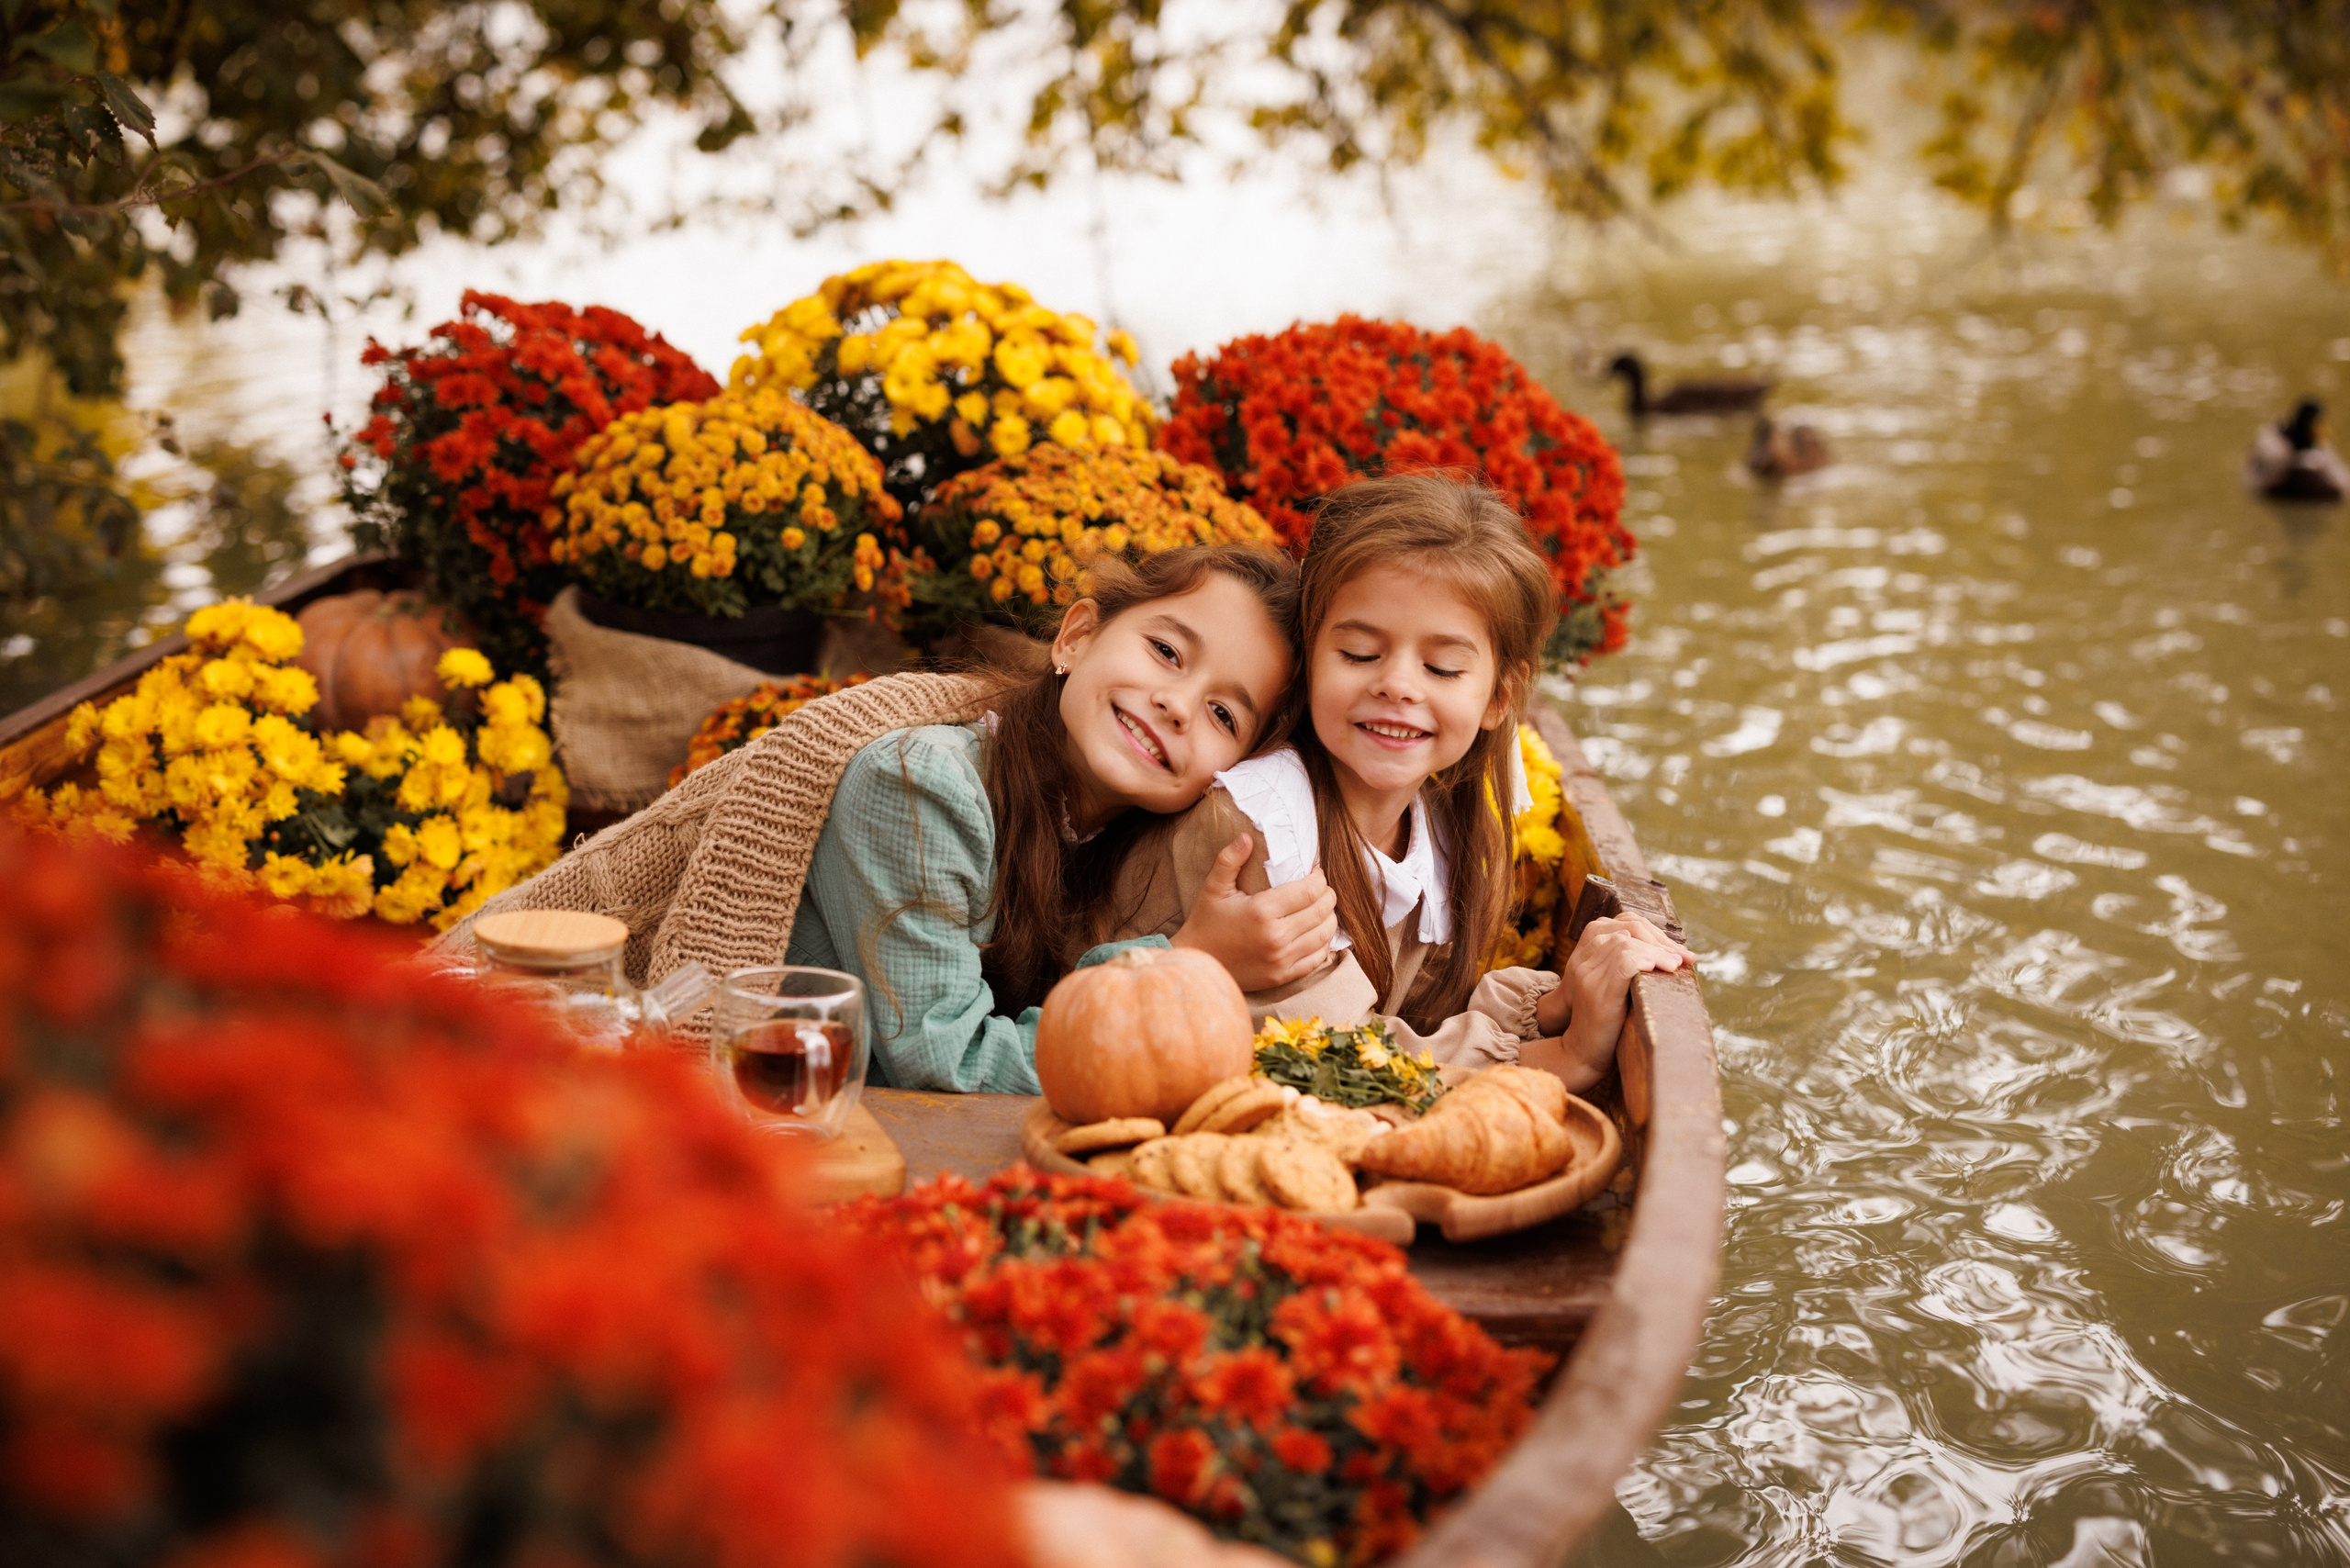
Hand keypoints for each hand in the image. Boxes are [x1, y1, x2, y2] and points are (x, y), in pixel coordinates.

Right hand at [1171, 834, 1339, 991]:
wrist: (1198, 963)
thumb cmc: (1206, 922)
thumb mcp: (1213, 888)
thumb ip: (1230, 860)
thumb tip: (1247, 836)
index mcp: (1262, 911)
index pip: (1310, 891)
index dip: (1319, 878)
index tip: (1315, 872)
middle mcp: (1277, 937)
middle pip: (1322, 910)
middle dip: (1327, 894)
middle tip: (1320, 888)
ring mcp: (1282, 959)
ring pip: (1325, 933)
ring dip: (1328, 917)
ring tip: (1320, 907)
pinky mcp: (1283, 976)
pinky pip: (1318, 958)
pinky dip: (1323, 942)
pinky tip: (1315, 931)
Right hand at [1533, 912, 1694, 1076]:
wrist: (1582, 1054)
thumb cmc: (1605, 1024)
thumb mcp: (1614, 990)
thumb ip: (1626, 969)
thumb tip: (1666, 955)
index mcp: (1587, 955)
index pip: (1624, 925)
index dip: (1654, 933)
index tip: (1676, 950)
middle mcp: (1585, 961)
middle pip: (1627, 930)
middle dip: (1661, 941)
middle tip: (1684, 957)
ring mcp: (1589, 976)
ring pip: (1627, 944)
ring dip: (1658, 951)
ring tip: (1676, 965)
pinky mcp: (1599, 993)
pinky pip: (1625, 963)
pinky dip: (1647, 961)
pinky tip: (1662, 969)